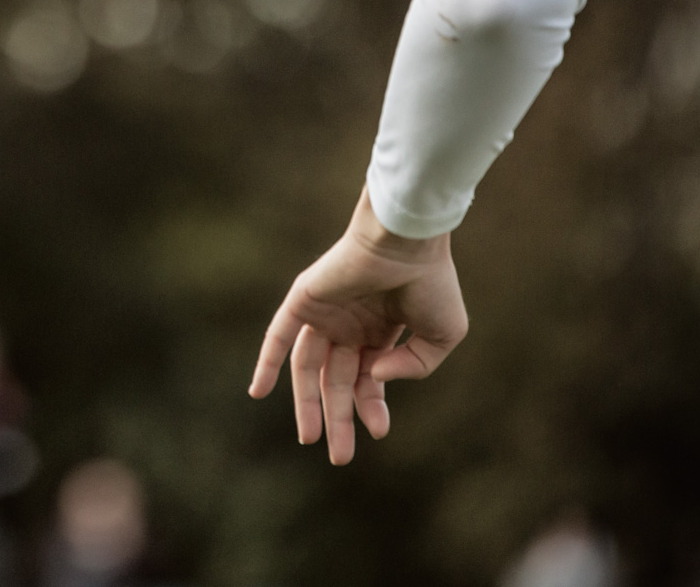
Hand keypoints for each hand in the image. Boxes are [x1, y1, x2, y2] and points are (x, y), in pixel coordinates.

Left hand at [248, 188, 467, 464]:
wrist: (408, 242)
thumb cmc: (430, 283)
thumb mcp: (441, 337)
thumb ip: (415, 367)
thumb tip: (373, 379)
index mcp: (379, 331)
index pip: (366, 380)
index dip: (371, 408)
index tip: (379, 432)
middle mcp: (348, 324)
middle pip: (335, 380)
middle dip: (338, 418)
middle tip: (339, 458)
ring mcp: (324, 313)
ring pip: (308, 366)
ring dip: (306, 402)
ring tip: (310, 438)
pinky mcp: (304, 299)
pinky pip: (279, 335)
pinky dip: (267, 362)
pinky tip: (258, 392)